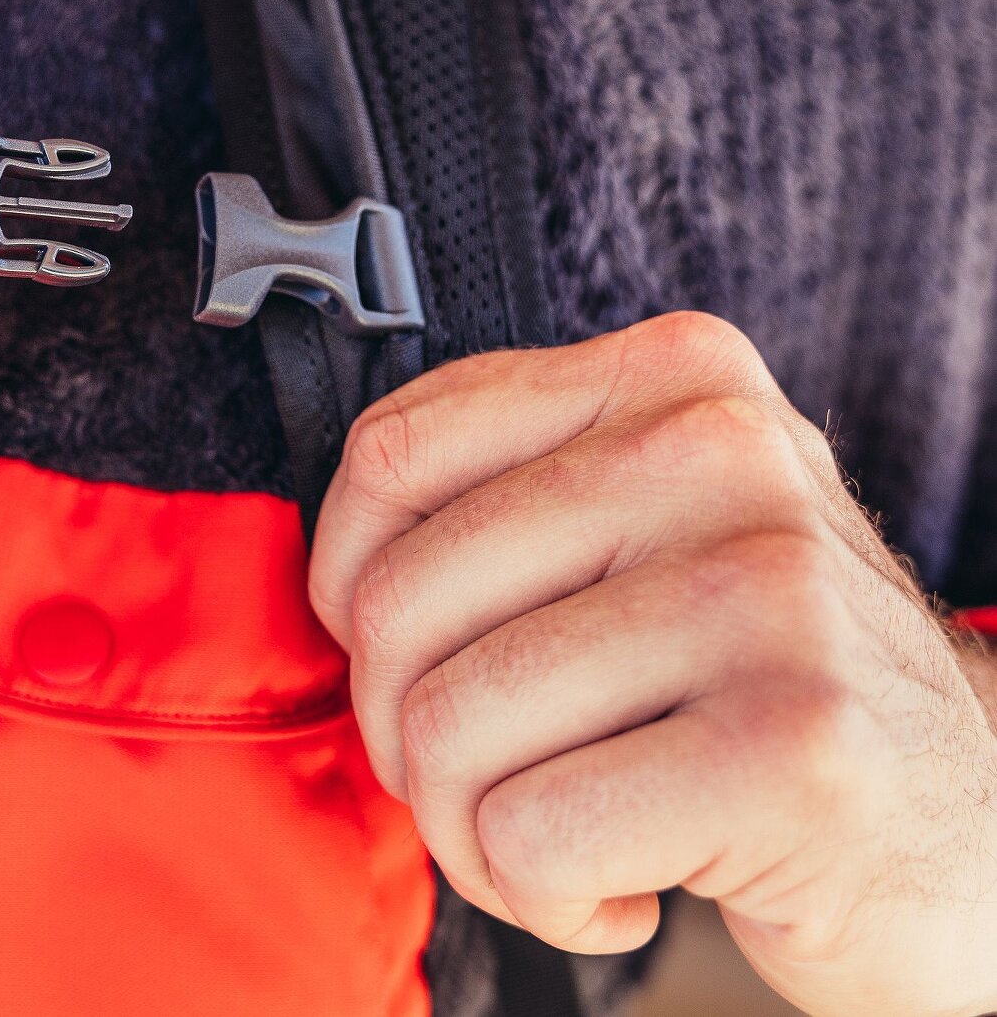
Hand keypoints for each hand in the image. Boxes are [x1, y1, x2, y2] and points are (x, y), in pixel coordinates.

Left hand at [310, 312, 996, 1016]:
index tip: (403, 648)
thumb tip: (337, 561)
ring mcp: (769, 597)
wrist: (963, 820)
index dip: (347, 577)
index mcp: (671, 376)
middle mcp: (724, 455)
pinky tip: (625, 884)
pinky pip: (527, 835)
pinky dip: (541, 895)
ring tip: (554, 834)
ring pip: (448, 728)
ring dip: (469, 828)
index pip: (394, 452)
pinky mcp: (794, 752)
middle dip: (404, 729)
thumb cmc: (758, 673)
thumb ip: (502, 494)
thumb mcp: (646, 526)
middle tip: (484, 774)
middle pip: (399, 601)